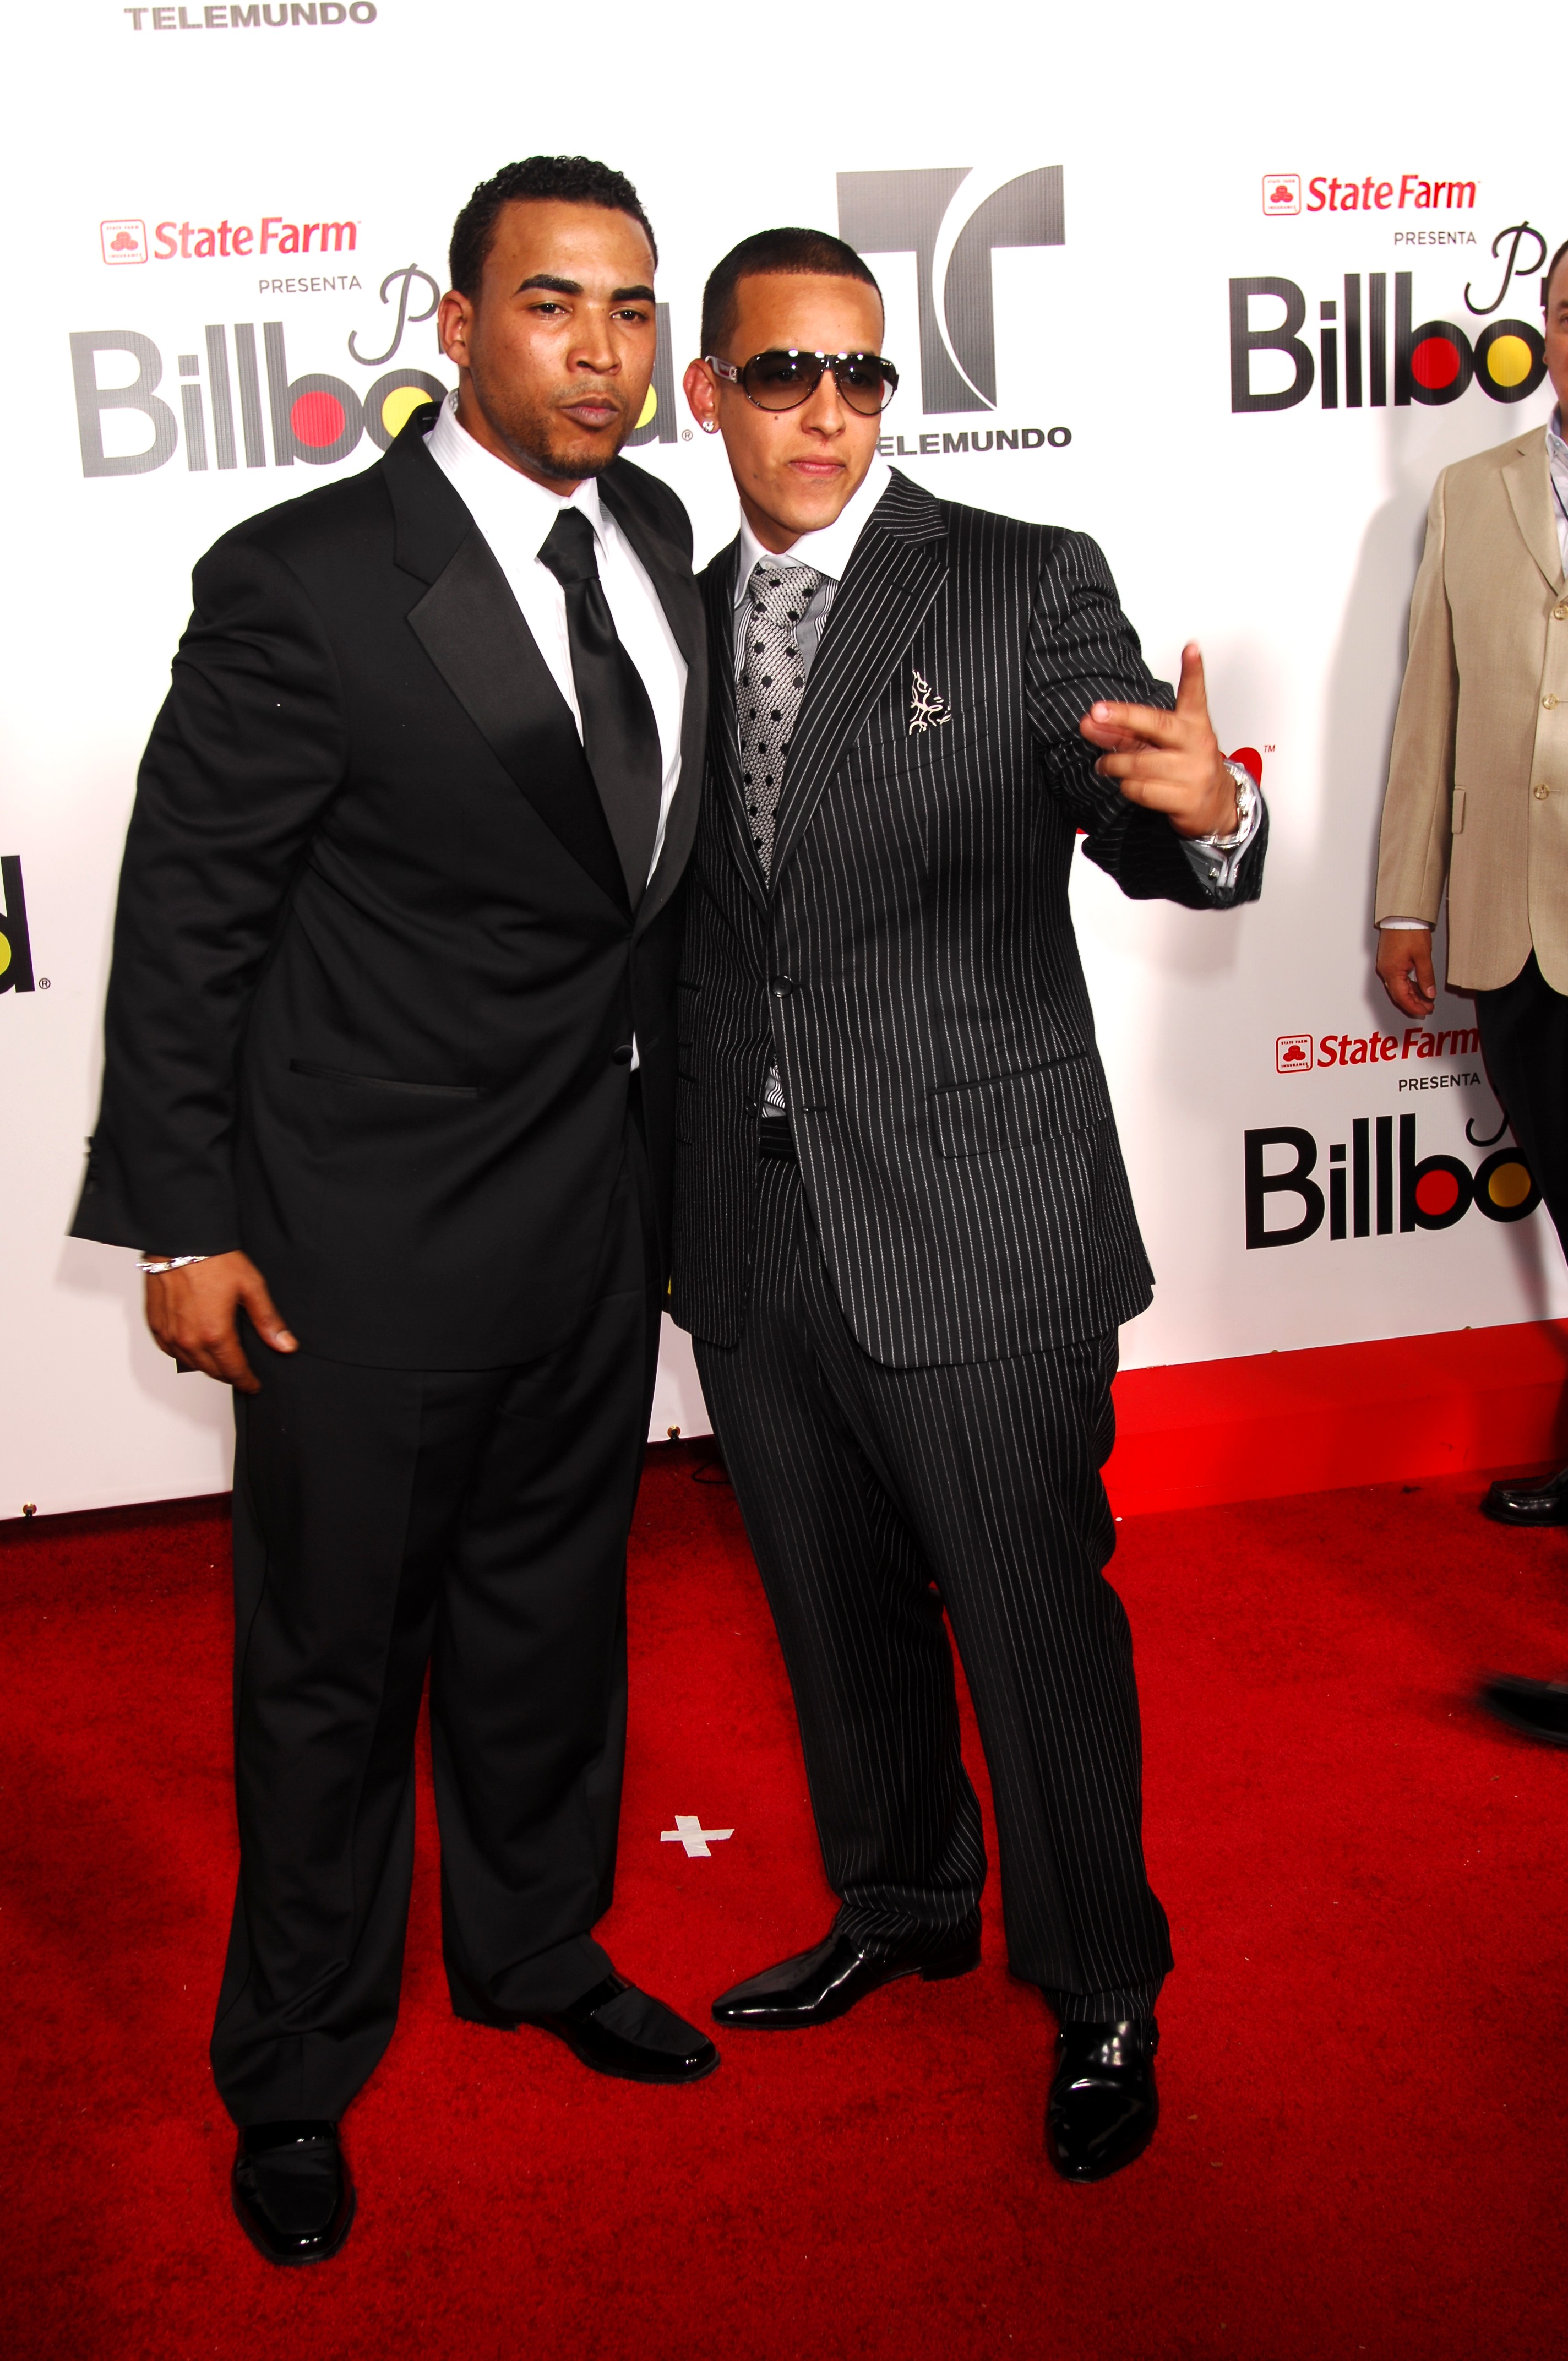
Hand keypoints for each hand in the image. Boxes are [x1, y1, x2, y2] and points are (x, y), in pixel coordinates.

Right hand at [143, 1250, 296, 1393]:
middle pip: (211, 1371)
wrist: (179, 1240)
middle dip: (228, 1375)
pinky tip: (193, 1347)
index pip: (234, 1370)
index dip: (246, 1381)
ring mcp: (169, 1333)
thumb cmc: (213, 1259)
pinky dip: (182, 1353)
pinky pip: (169, 1350)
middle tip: (239, 1374)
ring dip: (206, 1366)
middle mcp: (189, 1339)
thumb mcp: (251, 1287)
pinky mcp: (155, 1324)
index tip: (253, 1385)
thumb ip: (268, 1321)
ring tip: (220, 1361)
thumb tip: (285, 1345)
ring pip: (190, 1363)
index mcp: (215, 1334)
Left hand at [1079, 643, 1237, 838]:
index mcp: (1194, 724)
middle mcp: (1197, 744)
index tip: (1190, 649)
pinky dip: (1127, 787)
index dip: (1193, 671)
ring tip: (1104, 765)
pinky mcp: (1187, 799)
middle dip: (1122, 718)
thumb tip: (1091, 722)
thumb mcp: (1162, 743)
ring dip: (1114, 764)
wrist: (1214, 805)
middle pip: (1157, 725)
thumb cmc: (1184, 767)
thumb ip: (1128, 731)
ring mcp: (1194, 772)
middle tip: (1096, 714)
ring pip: (1140, 764)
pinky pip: (1142, 790)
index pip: (1194, 694)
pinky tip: (1127, 784)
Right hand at [1376, 927, 1437, 1019]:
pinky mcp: (1389, 960)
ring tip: (1426, 999)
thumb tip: (1429, 993)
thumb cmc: (1409, 931)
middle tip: (1428, 1008)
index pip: (1402, 997)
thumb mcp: (1422, 956)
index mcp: (1392, 971)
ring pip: (1398, 987)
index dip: (1414, 1006)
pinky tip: (1418, 987)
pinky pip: (1397, 978)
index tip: (1424, 1011)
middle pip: (1399, 994)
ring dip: (1412, 994)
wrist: (1402, 914)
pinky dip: (1408, 985)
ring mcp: (1386, 965)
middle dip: (1414, 1003)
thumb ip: (1426, 977)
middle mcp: (1386, 970)